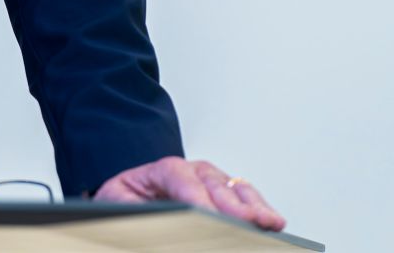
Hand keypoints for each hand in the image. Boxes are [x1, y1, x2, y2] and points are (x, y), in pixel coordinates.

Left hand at [94, 156, 283, 230]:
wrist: (129, 198)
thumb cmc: (126, 202)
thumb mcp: (121, 206)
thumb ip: (138, 212)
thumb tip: (155, 221)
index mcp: (162, 170)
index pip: (181, 178)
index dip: (197, 198)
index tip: (209, 216)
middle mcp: (191, 171)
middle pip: (214, 183)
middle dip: (232, 205)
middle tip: (248, 223)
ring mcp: (211, 181)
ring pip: (235, 188)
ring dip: (255, 206)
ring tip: (271, 222)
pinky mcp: (224, 195)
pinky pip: (245, 198)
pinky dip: (260, 209)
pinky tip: (272, 221)